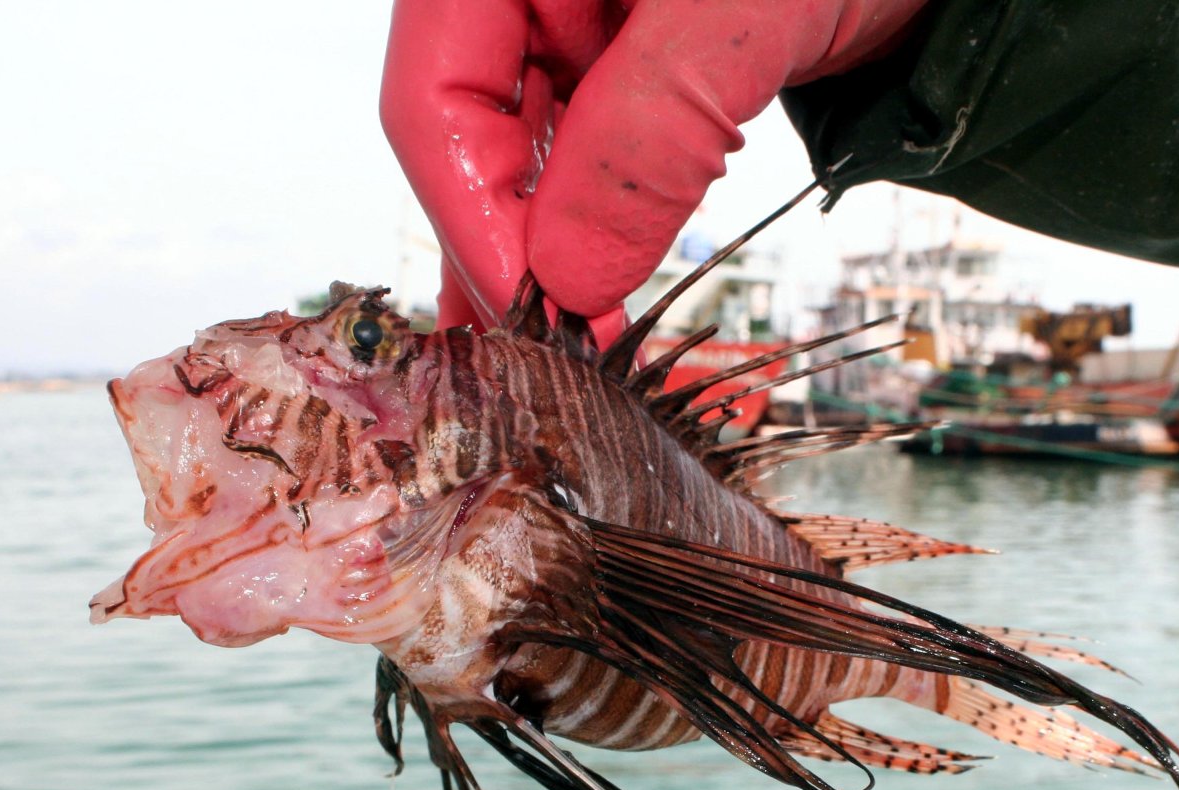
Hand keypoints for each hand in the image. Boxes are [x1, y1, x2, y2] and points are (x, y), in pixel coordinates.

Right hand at [381, 0, 928, 345]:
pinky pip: (590, 149)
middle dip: (507, 249)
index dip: (468, 215)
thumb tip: (570, 277)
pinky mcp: (632, 57)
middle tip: (535, 365)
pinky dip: (597, 221)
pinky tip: (593, 291)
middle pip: (472, 130)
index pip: (434, 93)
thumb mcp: (744, 13)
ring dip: (547, 251)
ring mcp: (577, 16)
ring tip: (552, 353)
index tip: (530, 315)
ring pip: (528, 151)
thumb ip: (649, 133)